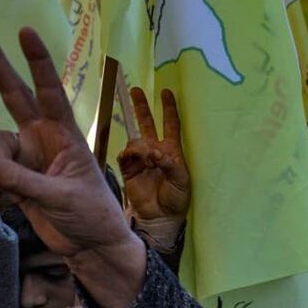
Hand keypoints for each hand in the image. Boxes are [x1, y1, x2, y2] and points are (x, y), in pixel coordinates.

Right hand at [0, 29, 134, 258]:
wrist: (91, 245)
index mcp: (66, 135)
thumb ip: (20, 181)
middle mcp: (43, 139)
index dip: (38, 62)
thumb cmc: (91, 214)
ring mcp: (27, 157)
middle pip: (16, 95)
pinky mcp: (13, 178)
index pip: (50, 91)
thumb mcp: (61, 196)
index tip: (25, 31)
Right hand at [117, 88, 190, 222]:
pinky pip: (125, 154)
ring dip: (140, 145)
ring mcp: (141, 159)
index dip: (169, 108)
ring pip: (135, 139)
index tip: (167, 92)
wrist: (161, 217)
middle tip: (135, 90)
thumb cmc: (176, 199)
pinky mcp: (129, 169)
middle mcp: (156, 151)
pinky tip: (135, 159)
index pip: (171, 124)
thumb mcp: (181, 181)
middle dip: (142, 107)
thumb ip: (170, 164)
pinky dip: (130, 153)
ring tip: (148, 160)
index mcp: (172, 151)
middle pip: (148, 123)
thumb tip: (156, 151)